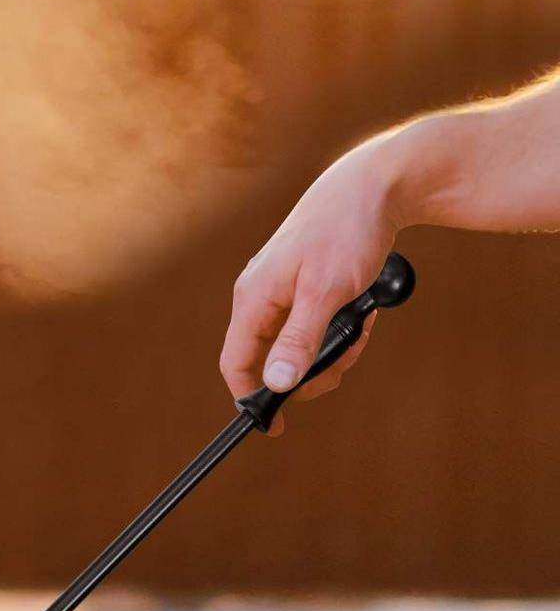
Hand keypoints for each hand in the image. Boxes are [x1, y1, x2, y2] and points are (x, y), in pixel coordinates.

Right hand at [219, 139, 398, 422]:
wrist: (374, 184)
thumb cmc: (347, 232)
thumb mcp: (327, 291)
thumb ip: (300, 339)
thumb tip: (278, 384)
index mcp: (254, 298)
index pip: (236, 363)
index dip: (252, 398)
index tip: (277, 426)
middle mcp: (260, 297)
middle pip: (271, 359)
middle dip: (311, 370)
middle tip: (346, 362)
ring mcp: (282, 291)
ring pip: (298, 343)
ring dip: (333, 348)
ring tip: (362, 329)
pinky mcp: (304, 285)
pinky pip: (314, 324)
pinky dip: (340, 328)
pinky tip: (362, 311)